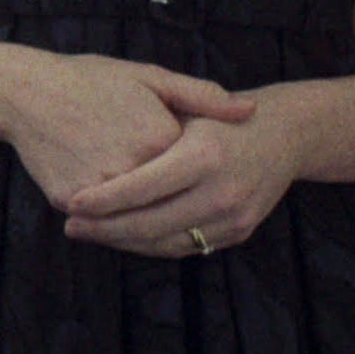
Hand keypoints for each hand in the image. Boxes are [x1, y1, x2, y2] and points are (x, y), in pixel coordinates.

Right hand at [0, 51, 255, 210]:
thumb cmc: (88, 79)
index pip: (196, 177)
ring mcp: (99, 188)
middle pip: (169, 207)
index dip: (200, 179)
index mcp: (161, 139)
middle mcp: (133, 168)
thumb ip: (201, 96)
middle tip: (185, 210)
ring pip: (136, 223)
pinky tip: (123, 219)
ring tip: (158, 222)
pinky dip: (113, 226)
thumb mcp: (148, 77)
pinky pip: (101, 222)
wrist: (23, 90)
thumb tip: (250, 111)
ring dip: (150, 230)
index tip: (204, 179)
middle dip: (180, 214)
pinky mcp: (70, 198)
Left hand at [61, 104, 304, 257]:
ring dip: (123, 242)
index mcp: (204, 155)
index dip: (103, 200)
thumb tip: (94, 157)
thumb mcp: (186, 106)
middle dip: (105, 229)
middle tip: (70, 225)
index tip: (71, 203)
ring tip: (89, 232)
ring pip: (166, 242)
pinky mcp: (239, 232)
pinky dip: (150, 245)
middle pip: (151, 224)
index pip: (143, 188)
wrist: (284, 135)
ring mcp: (234, 217)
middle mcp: (223, 191)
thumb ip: (145, 128)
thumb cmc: (218, 115)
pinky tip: (123, 235)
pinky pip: (186, 247)